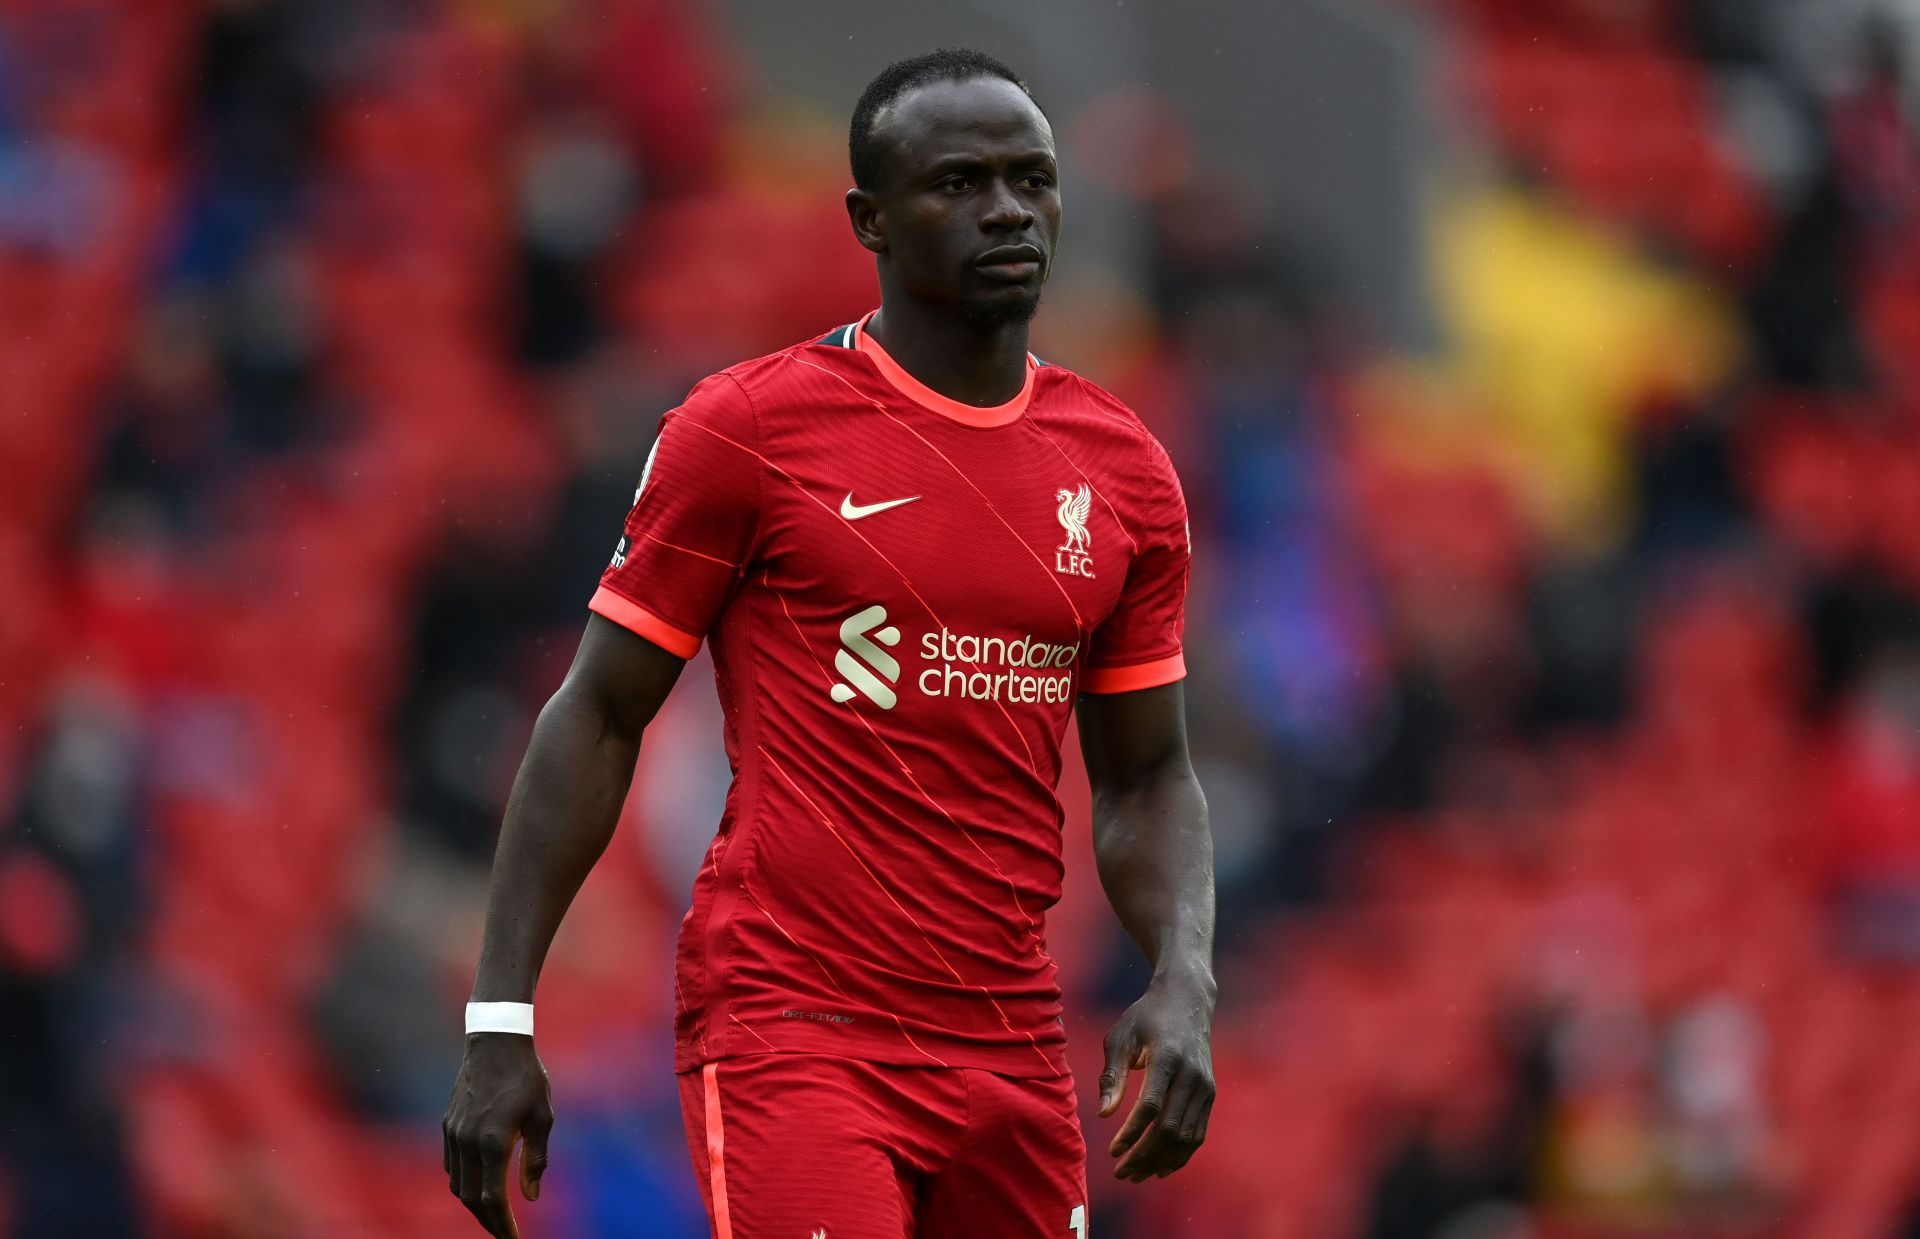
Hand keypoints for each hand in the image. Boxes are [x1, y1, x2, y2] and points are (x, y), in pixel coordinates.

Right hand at [443, 1033, 554, 1236]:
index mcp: (494, 1142)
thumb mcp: (542, 1116)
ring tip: (495, 1216)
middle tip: (506, 1236)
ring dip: (474, 1205)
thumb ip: (535, 1159)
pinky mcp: (447, 1126)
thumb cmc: (526, 1078)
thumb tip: (531, 1197)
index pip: (493, 1198)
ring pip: (457, 1185)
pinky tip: (479, 1186)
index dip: (503, 1225)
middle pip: (471, 1199)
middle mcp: (468, 1142)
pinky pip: (452, 1166)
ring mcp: (453, 1134)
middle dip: (489, 1222)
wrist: (495, 1042)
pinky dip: (464, 1183)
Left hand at [1098, 976, 1214, 1181]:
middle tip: (1121, 1172)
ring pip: (1185, 1136)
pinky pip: (1197, 1133)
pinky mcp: (1210, 1094)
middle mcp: (1191, 1075)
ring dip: (1160, 1161)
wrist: (1187, 999)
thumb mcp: (1120, 1036)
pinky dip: (1180, 1155)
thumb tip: (1103, 1114)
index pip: (1150, 1106)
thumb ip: (1112, 1075)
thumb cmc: (1146, 1017)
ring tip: (1136, 1175)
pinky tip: (1160, 1167)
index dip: (1131, 1132)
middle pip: (1169, 1128)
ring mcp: (1205, 1086)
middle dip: (1144, 1155)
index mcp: (1167, 1058)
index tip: (1112, 1150)